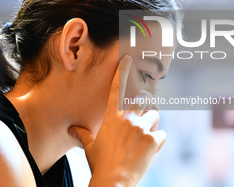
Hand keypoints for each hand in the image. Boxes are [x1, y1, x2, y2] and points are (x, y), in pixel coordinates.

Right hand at [68, 55, 166, 186]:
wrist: (113, 181)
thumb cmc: (100, 163)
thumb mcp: (90, 147)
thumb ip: (82, 134)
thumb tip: (71, 130)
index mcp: (112, 117)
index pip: (117, 88)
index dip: (123, 71)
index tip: (128, 58)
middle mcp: (128, 119)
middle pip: (143, 97)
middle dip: (146, 99)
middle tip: (144, 105)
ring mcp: (142, 129)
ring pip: (155, 114)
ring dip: (153, 120)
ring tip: (147, 131)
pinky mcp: (153, 141)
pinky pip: (162, 134)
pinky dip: (159, 139)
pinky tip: (152, 147)